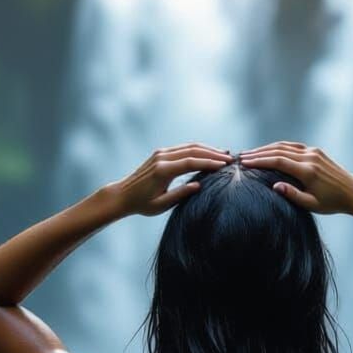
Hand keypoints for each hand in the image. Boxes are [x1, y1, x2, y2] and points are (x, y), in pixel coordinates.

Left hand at [110, 143, 229, 215]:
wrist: (122, 195)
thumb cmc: (142, 204)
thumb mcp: (162, 205)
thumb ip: (180, 194)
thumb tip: (199, 185)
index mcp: (162, 170)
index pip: (191, 162)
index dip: (210, 162)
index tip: (225, 165)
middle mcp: (162, 158)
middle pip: (192, 150)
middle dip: (213, 153)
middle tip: (230, 158)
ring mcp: (160, 153)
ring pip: (189, 146)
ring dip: (207, 149)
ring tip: (224, 154)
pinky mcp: (160, 153)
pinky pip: (183, 148)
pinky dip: (198, 150)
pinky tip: (209, 153)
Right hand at [239, 141, 352, 214]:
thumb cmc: (332, 203)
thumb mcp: (312, 205)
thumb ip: (292, 195)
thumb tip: (274, 186)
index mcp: (308, 171)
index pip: (278, 161)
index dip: (260, 161)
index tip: (245, 163)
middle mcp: (310, 158)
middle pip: (279, 150)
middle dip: (259, 153)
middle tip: (242, 157)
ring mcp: (314, 152)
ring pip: (285, 146)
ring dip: (267, 148)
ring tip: (251, 153)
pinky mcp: (317, 151)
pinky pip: (294, 146)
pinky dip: (280, 147)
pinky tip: (269, 150)